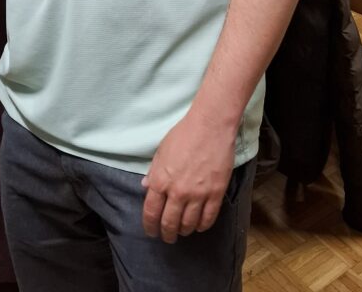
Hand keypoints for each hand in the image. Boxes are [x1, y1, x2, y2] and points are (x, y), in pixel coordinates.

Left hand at [141, 111, 235, 242]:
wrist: (210, 125)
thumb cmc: (183, 134)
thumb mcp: (161, 151)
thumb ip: (153, 171)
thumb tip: (146, 187)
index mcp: (160, 181)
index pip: (151, 213)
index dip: (150, 226)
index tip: (151, 232)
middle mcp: (177, 192)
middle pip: (169, 223)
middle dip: (167, 234)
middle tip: (168, 237)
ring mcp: (197, 194)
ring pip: (188, 224)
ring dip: (184, 230)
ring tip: (183, 230)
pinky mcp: (215, 193)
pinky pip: (208, 218)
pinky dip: (202, 226)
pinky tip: (199, 225)